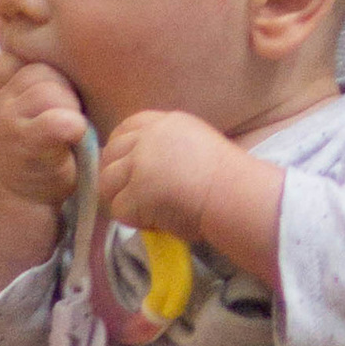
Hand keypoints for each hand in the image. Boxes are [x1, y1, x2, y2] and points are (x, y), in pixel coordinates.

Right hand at [0, 51, 86, 215]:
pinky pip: (55, 121)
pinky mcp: (23, 141)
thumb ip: (46, 77)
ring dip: (70, 109)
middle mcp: (0, 97)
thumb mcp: (40, 104)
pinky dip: (72, 127)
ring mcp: (6, 118)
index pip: (28, 51)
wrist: (27, 195)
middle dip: (67, 91)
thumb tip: (74, 42)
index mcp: (5, 82)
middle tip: (72, 115)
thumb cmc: (46, 146)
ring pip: (50, 91)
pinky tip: (76, 137)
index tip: (64, 93)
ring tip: (71, 129)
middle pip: (44, 70)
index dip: (54, 69)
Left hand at [98, 109, 247, 246]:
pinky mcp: (137, 192)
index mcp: (165, 123)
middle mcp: (148, 138)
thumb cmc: (229, 178)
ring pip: (107, 183)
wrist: (237, 196)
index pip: (125, 128)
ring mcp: (139, 164)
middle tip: (134, 197)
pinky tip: (156, 222)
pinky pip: (119, 210)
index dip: (120, 149)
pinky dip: (135, 220)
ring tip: (147, 212)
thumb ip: (169, 148)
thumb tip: (146, 168)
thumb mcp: (197, 144)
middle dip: (116, 177)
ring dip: (122, 199)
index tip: (127, 168)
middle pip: (110, 154)